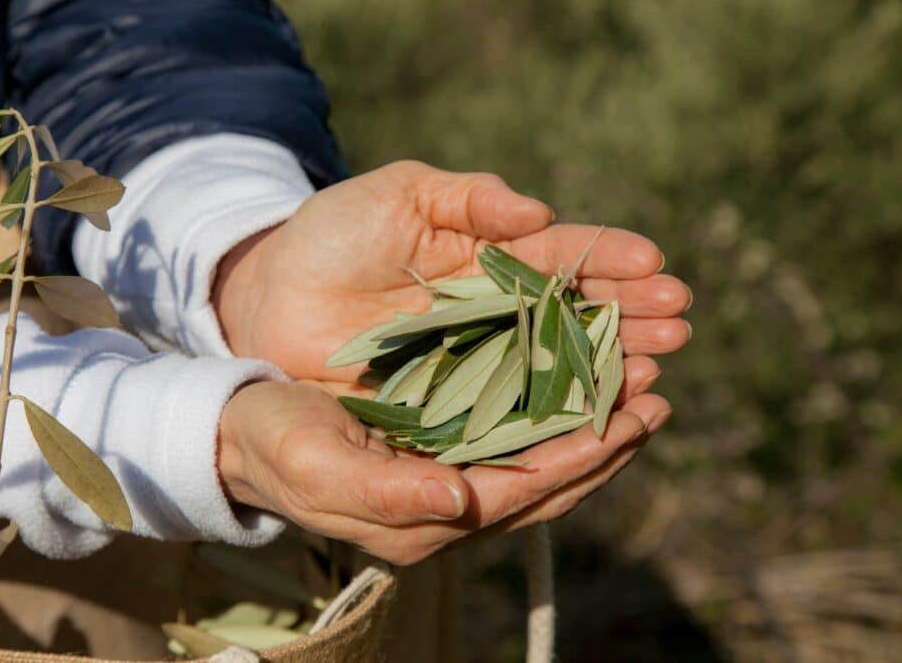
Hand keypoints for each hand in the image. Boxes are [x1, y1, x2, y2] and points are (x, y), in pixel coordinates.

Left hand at [213, 161, 690, 382]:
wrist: (274, 296)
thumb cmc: (335, 233)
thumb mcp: (400, 195)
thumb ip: (468, 197)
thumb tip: (537, 212)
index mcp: (491, 255)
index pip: (562, 256)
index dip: (608, 260)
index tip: (654, 266)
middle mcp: (496, 310)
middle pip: (575, 315)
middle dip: (629, 318)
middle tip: (680, 326)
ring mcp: (476, 360)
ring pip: (555, 366)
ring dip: (608, 369)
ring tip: (656, 371)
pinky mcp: (450, 404)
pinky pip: (510, 411)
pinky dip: (554, 414)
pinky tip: (596, 415)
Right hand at [217, 379, 670, 565]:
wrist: (246, 432)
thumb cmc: (278, 446)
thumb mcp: (320, 468)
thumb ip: (388, 494)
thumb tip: (461, 502)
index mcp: (425, 518)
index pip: (523, 494)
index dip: (581, 460)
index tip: (632, 419)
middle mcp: (450, 506)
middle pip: (548, 482)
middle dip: (606, 443)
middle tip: (656, 397)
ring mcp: (451, 479)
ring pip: (540, 460)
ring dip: (592, 426)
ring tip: (638, 385)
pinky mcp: (445, 449)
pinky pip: (516, 436)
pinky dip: (555, 411)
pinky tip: (580, 382)